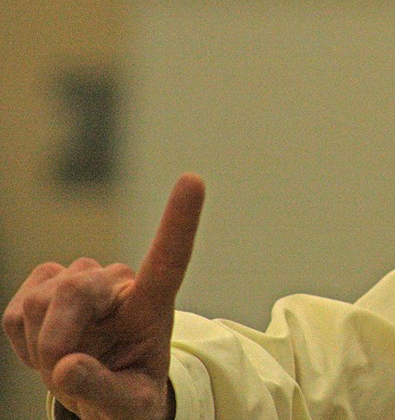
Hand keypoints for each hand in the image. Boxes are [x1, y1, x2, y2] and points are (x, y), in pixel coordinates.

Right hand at [3, 174, 204, 419]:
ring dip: (41, 344)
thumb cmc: (129, 396)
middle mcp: (119, 284)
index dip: (179, 221)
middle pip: (76, 286)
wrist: (104, 394)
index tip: (193, 180)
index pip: (169, 260)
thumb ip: (103, 390)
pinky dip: (23, 342)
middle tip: (63, 372)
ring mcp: (81, 282)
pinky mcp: (44, 288)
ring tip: (67, 363)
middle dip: (56, 336)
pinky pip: (15, 313)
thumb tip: (68, 365)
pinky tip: (49, 348)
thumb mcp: (129, 407)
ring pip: (39, 300)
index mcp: (153, 306)